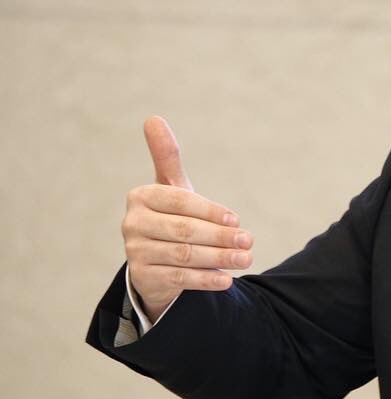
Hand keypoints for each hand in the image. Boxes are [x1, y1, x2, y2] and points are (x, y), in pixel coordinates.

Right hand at [121, 116, 252, 320]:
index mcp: (141, 197)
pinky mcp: (143, 277)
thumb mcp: (172, 188)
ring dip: (219, 259)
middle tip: (249, 242)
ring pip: (184, 256)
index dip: (210, 211)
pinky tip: (226, 280)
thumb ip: (167, 157)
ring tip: (246, 259)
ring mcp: (135, 252)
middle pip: (184, 231)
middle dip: (220, 237)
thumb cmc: (171, 216)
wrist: (155, 260)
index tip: (236, 220)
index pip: (180, 202)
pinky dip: (205, 280)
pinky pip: (179, 279)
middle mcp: (132, 224)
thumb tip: (153, 118)